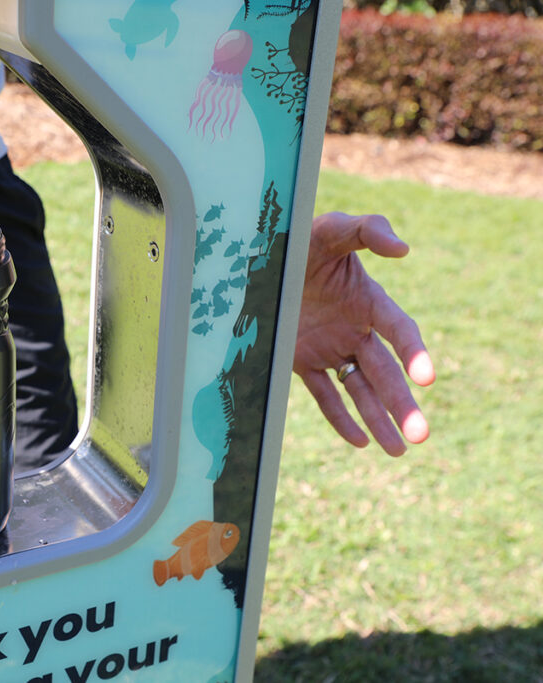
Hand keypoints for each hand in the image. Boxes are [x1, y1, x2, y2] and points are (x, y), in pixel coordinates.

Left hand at [293, 212, 435, 454]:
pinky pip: (324, 394)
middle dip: (402, 405)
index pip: (400, 332)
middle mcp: (354, 330)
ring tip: (399, 450)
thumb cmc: (302, 240)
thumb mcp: (332, 229)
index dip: (414, 354)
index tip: (426, 378)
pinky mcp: (303, 360)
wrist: (261, 256)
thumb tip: (403, 249)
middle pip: (385, 374)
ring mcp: (330, 347)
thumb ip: (367, 230)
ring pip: (360, 390)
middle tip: (421, 436)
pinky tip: (359, 441)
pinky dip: (340, 418)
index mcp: (369, 302)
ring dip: (380, 420)